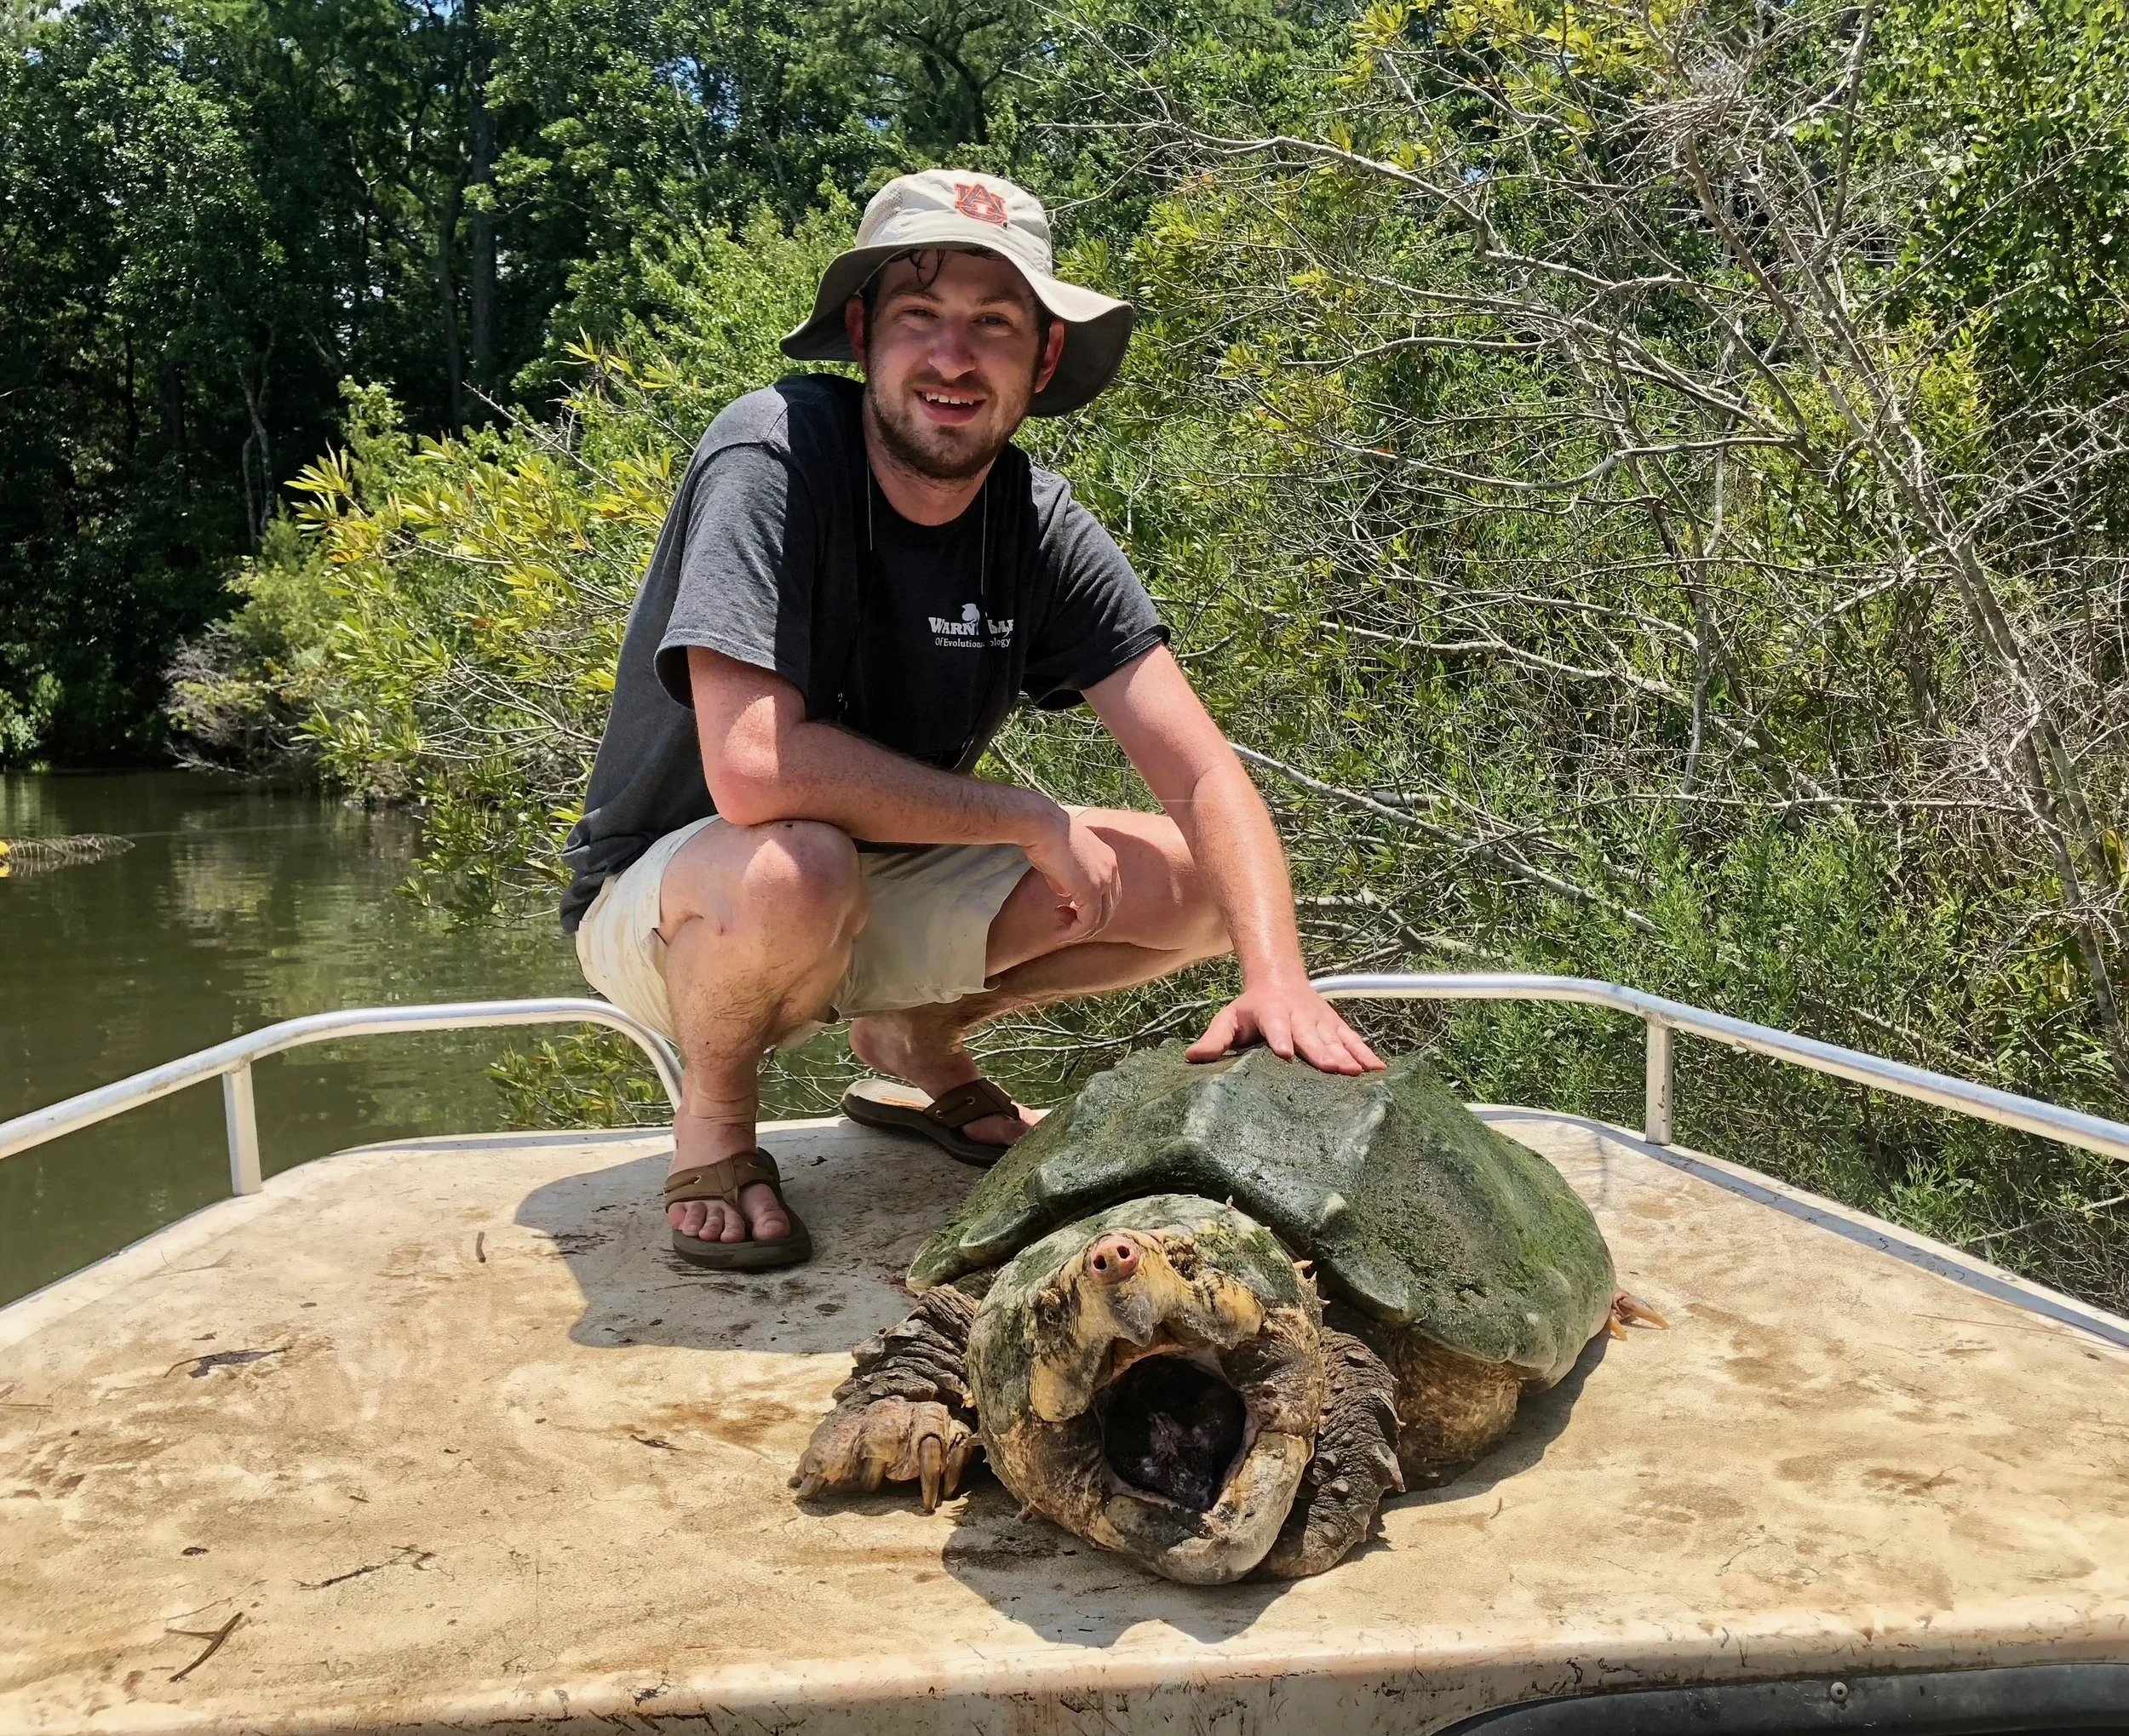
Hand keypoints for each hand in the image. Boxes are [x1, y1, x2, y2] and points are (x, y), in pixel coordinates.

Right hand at [1021, 806, 1120, 943]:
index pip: (1107, 894)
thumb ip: (1065, 880)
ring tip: (1059, 930)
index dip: (1088, 908)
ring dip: (1078, 931)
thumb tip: (1065, 895)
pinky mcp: (1091, 890)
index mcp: (1106, 859)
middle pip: (1108, 909)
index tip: (1064, 909)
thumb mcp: (1059, 863)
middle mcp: (1111, 869)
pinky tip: (1060, 933)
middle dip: (1085, 921)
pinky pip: (1088, 922)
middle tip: (1061, 921)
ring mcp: (1104, 880)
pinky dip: (1074, 932)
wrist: (1041, 825)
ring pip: (1100, 919)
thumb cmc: (1044, 837)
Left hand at [1189, 979, 1385, 1074]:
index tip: (1284, 1053)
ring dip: (1347, 1055)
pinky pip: (1352, 1040)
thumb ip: (1214, 1040)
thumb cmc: (1251, 1008)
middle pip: (1310, 1035)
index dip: (1280, 1038)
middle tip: (1331, 1069)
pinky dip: (1365, 1053)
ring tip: (1358, 1072)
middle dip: (1320, 1051)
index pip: (1275, 1025)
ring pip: (1334, 1038)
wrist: (1279, 978)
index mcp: (1271, 1013)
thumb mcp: (1228, 1018)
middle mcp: (1299, 1016)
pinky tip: (1378, 1069)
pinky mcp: (1335, 1026)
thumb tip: (1193, 1058)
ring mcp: (1320, 1021)